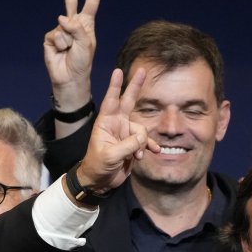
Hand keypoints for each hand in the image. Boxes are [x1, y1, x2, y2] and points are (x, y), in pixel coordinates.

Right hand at [43, 0, 101, 116]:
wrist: (69, 78)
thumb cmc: (82, 63)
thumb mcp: (87, 44)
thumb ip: (76, 28)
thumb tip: (60, 18)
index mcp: (86, 24)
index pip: (91, 2)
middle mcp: (73, 24)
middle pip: (70, 0)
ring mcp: (60, 31)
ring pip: (62, 26)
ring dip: (67, 40)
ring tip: (69, 51)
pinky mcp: (49, 39)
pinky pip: (54, 36)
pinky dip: (59, 44)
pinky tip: (61, 52)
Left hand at [76, 68, 158, 193]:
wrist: (100, 182)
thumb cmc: (97, 166)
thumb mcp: (111, 156)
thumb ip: (127, 145)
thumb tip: (142, 137)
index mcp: (106, 124)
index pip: (111, 101)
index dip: (115, 86)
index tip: (118, 71)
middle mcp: (116, 125)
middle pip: (128, 102)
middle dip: (135, 87)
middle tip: (141, 70)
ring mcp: (125, 134)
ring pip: (141, 130)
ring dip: (142, 143)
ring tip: (135, 156)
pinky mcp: (132, 144)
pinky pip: (145, 141)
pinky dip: (149, 146)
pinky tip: (154, 152)